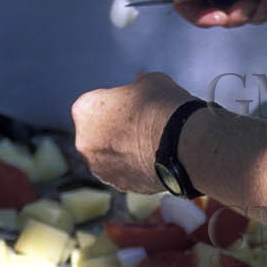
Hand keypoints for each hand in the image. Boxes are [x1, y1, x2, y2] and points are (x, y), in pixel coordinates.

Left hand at [71, 72, 192, 190]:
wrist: (182, 144)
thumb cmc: (163, 106)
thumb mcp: (151, 82)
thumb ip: (139, 83)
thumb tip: (139, 80)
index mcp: (85, 109)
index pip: (95, 104)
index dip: (115, 103)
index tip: (133, 104)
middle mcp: (84, 142)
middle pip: (98, 133)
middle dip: (115, 130)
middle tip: (141, 125)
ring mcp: (100, 168)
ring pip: (109, 157)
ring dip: (124, 152)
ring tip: (152, 144)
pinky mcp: (119, 185)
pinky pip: (125, 173)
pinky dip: (135, 168)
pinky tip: (156, 160)